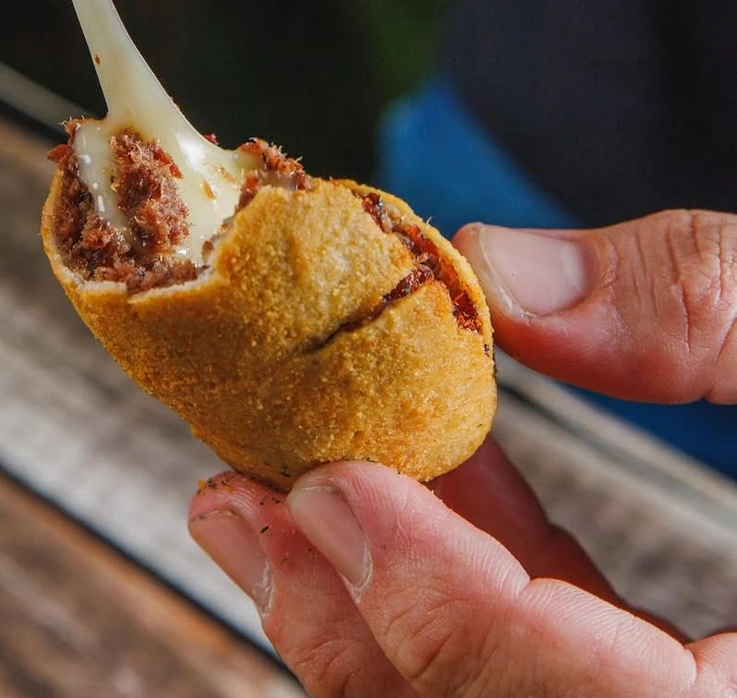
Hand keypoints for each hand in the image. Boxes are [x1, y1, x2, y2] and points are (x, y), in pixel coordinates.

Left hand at [189, 209, 736, 696]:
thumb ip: (701, 304)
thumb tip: (509, 269)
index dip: (445, 612)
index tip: (332, 493)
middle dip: (354, 616)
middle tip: (234, 507)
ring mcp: (695, 692)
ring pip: (505, 695)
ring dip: (384, 590)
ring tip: (275, 489)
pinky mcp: (687, 670)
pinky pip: (551, 649)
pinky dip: (463, 568)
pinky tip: (407, 473)